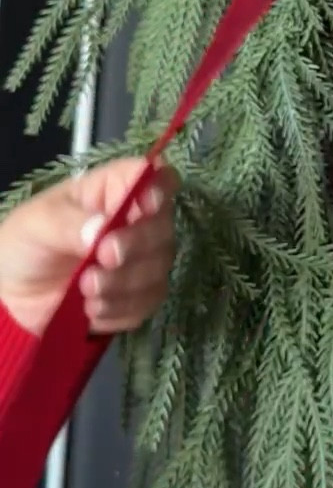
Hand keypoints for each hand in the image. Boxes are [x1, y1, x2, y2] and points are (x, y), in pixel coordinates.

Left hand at [0, 160, 176, 339]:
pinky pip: (148, 303)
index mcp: (114, 190)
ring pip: (158, 269)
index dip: (160, 189)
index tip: (144, 208)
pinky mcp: (139, 296)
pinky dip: (119, 309)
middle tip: (101, 257)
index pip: (156, 178)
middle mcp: (136, 222)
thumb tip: (101, 229)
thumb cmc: (26, 246)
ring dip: (122, 283)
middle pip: (162, 227)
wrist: (15, 301)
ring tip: (84, 289)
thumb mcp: (37, 225)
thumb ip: (69, 223)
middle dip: (134, 245)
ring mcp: (142, 260)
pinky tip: (90, 309)